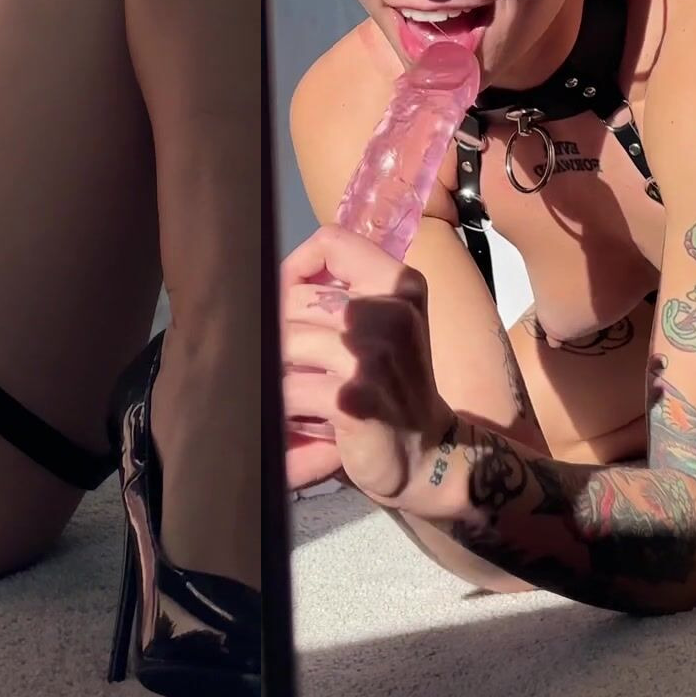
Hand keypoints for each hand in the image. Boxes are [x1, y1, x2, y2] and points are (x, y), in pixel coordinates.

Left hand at [280, 225, 451, 505]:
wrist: (427, 454)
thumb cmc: (394, 385)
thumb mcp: (383, 326)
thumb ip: (342, 294)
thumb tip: (268, 280)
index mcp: (400, 284)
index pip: (332, 242)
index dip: (295, 269)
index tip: (291, 303)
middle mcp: (391, 312)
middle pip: (296, 298)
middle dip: (279, 334)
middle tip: (290, 364)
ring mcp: (373, 355)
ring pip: (285, 342)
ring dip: (277, 372)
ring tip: (290, 390)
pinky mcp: (353, 398)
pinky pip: (288, 388)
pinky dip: (283, 407)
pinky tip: (296, 418)